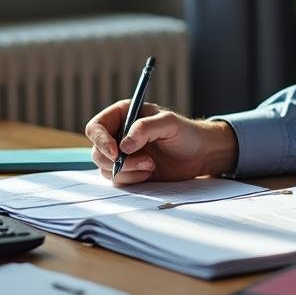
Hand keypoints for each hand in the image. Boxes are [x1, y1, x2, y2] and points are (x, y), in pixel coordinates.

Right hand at [84, 100, 237, 184]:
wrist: (199, 155)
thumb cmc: (185, 133)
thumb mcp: (168, 123)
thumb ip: (145, 128)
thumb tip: (124, 145)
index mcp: (123, 115)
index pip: (96, 127)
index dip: (101, 141)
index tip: (116, 153)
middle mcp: (118, 134)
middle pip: (97, 151)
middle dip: (118, 161)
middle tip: (146, 162)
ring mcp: (122, 155)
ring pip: (106, 168)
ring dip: (128, 171)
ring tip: (151, 166)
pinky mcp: (129, 172)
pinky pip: (118, 180)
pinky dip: (132, 180)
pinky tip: (150, 173)